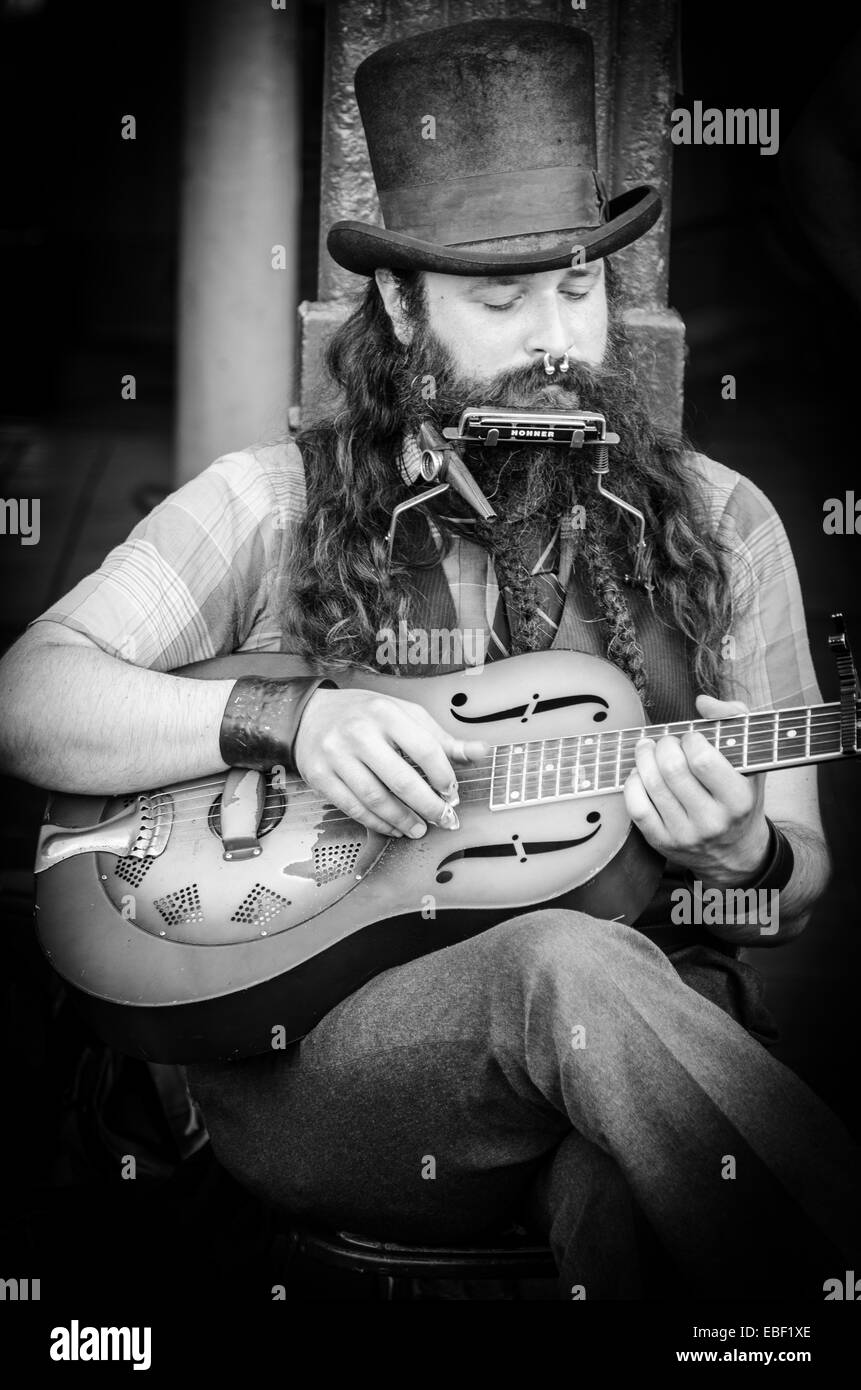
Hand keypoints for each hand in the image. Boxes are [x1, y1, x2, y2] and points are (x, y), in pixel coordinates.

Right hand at [294, 686, 489, 838]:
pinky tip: (393, 827)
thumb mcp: (404, 715)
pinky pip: (353, 808)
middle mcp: (359, 732)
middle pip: (402, 780)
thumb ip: (442, 738)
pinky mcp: (319, 776)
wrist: (309, 715)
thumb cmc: (364, 715)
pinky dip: (377, 823)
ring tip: (419, 829)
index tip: (453, 794)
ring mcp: (336, 755)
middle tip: (444, 820)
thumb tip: (481, 752)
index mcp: (385, 712)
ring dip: (403, 820)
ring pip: (376, 799)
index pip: (425, 749)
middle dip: (429, 806)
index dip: (444, 776)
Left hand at [623, 695, 770, 886]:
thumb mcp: (753, 760)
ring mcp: (685, 834)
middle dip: (664, 745)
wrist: (737, 854)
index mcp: (739, 800)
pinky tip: (641, 774)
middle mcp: (713, 821)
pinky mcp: (662, 843)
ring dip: (644, 757)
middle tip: (667, 742)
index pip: (703, 760)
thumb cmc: (742, 797)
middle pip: (672, 769)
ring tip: (648, 749)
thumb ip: (735, 720)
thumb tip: (702, 702)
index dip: (691, 739)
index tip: (692, 738)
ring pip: (651, 784)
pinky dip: (633, 782)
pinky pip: (636, 807)